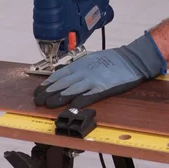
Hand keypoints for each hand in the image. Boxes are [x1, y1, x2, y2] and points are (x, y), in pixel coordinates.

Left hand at [33, 32, 166, 107]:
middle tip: (37, 100)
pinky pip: (88, 96)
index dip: (46, 85)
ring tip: (48, 104)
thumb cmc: (112, 60)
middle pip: (61, 83)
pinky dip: (79, 102)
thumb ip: (78, 68)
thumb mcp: (91, 60)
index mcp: (80, 65)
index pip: (58, 75)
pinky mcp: (102, 89)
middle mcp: (83, 72)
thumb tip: (63, 74)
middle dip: (48, 92)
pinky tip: (71, 107)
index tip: (38, 91)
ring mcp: (92, 81)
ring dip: (58, 98)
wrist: (130, 60)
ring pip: (71, 90)